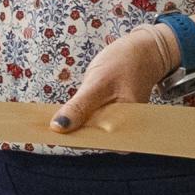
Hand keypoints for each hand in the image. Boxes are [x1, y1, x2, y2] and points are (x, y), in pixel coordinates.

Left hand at [51, 25, 179, 133]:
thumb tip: (58, 128)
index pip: (98, 144)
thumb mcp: (98, 83)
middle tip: (51, 126)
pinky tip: (67, 115)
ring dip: (74, 126)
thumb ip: (79, 107)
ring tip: (57, 120)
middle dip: (72, 134)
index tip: (53, 135)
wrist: (143, 51)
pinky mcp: (110, 116)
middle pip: (93, 140)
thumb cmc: (125, 63)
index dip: (74, 141)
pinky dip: (80, 119)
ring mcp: (117, 124)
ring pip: (91, 131)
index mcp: (126, 127)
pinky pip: (92, 122)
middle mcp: (124, 130)